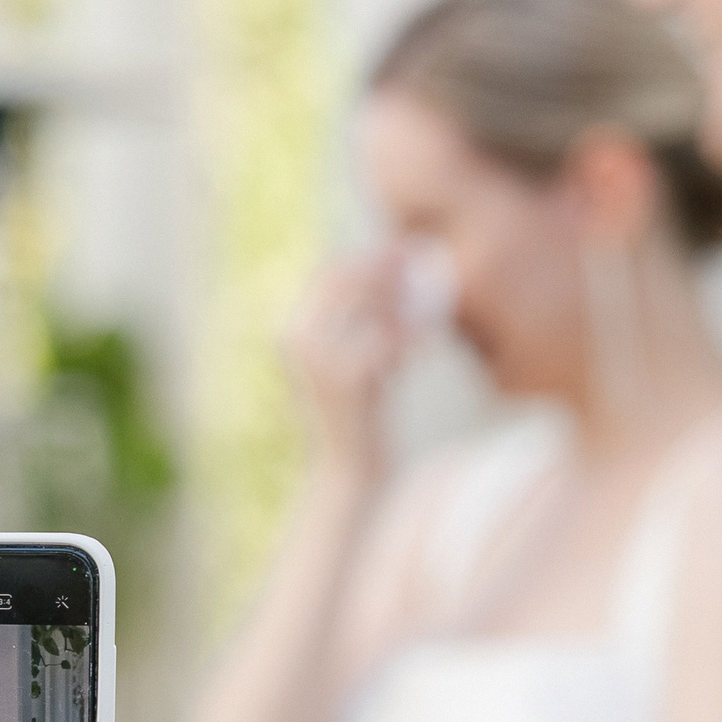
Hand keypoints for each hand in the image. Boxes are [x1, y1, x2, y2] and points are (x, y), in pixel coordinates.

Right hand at [286, 253, 410, 479]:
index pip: (328, 272)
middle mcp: (294, 337)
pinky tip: (426, 344)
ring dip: (402, 299)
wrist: (348, 472)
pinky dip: (411, 336)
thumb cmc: (358, 417)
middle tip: (423, 261)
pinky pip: (386, 339)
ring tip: (429, 307)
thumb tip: (401, 278)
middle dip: (386, 266)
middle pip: (345, 277)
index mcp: (291, 329)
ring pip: (367, 302)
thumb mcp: (360, 362)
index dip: (367, 257)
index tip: (403, 248)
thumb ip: (371, 323)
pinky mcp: (345, 379)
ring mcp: (316, 357)